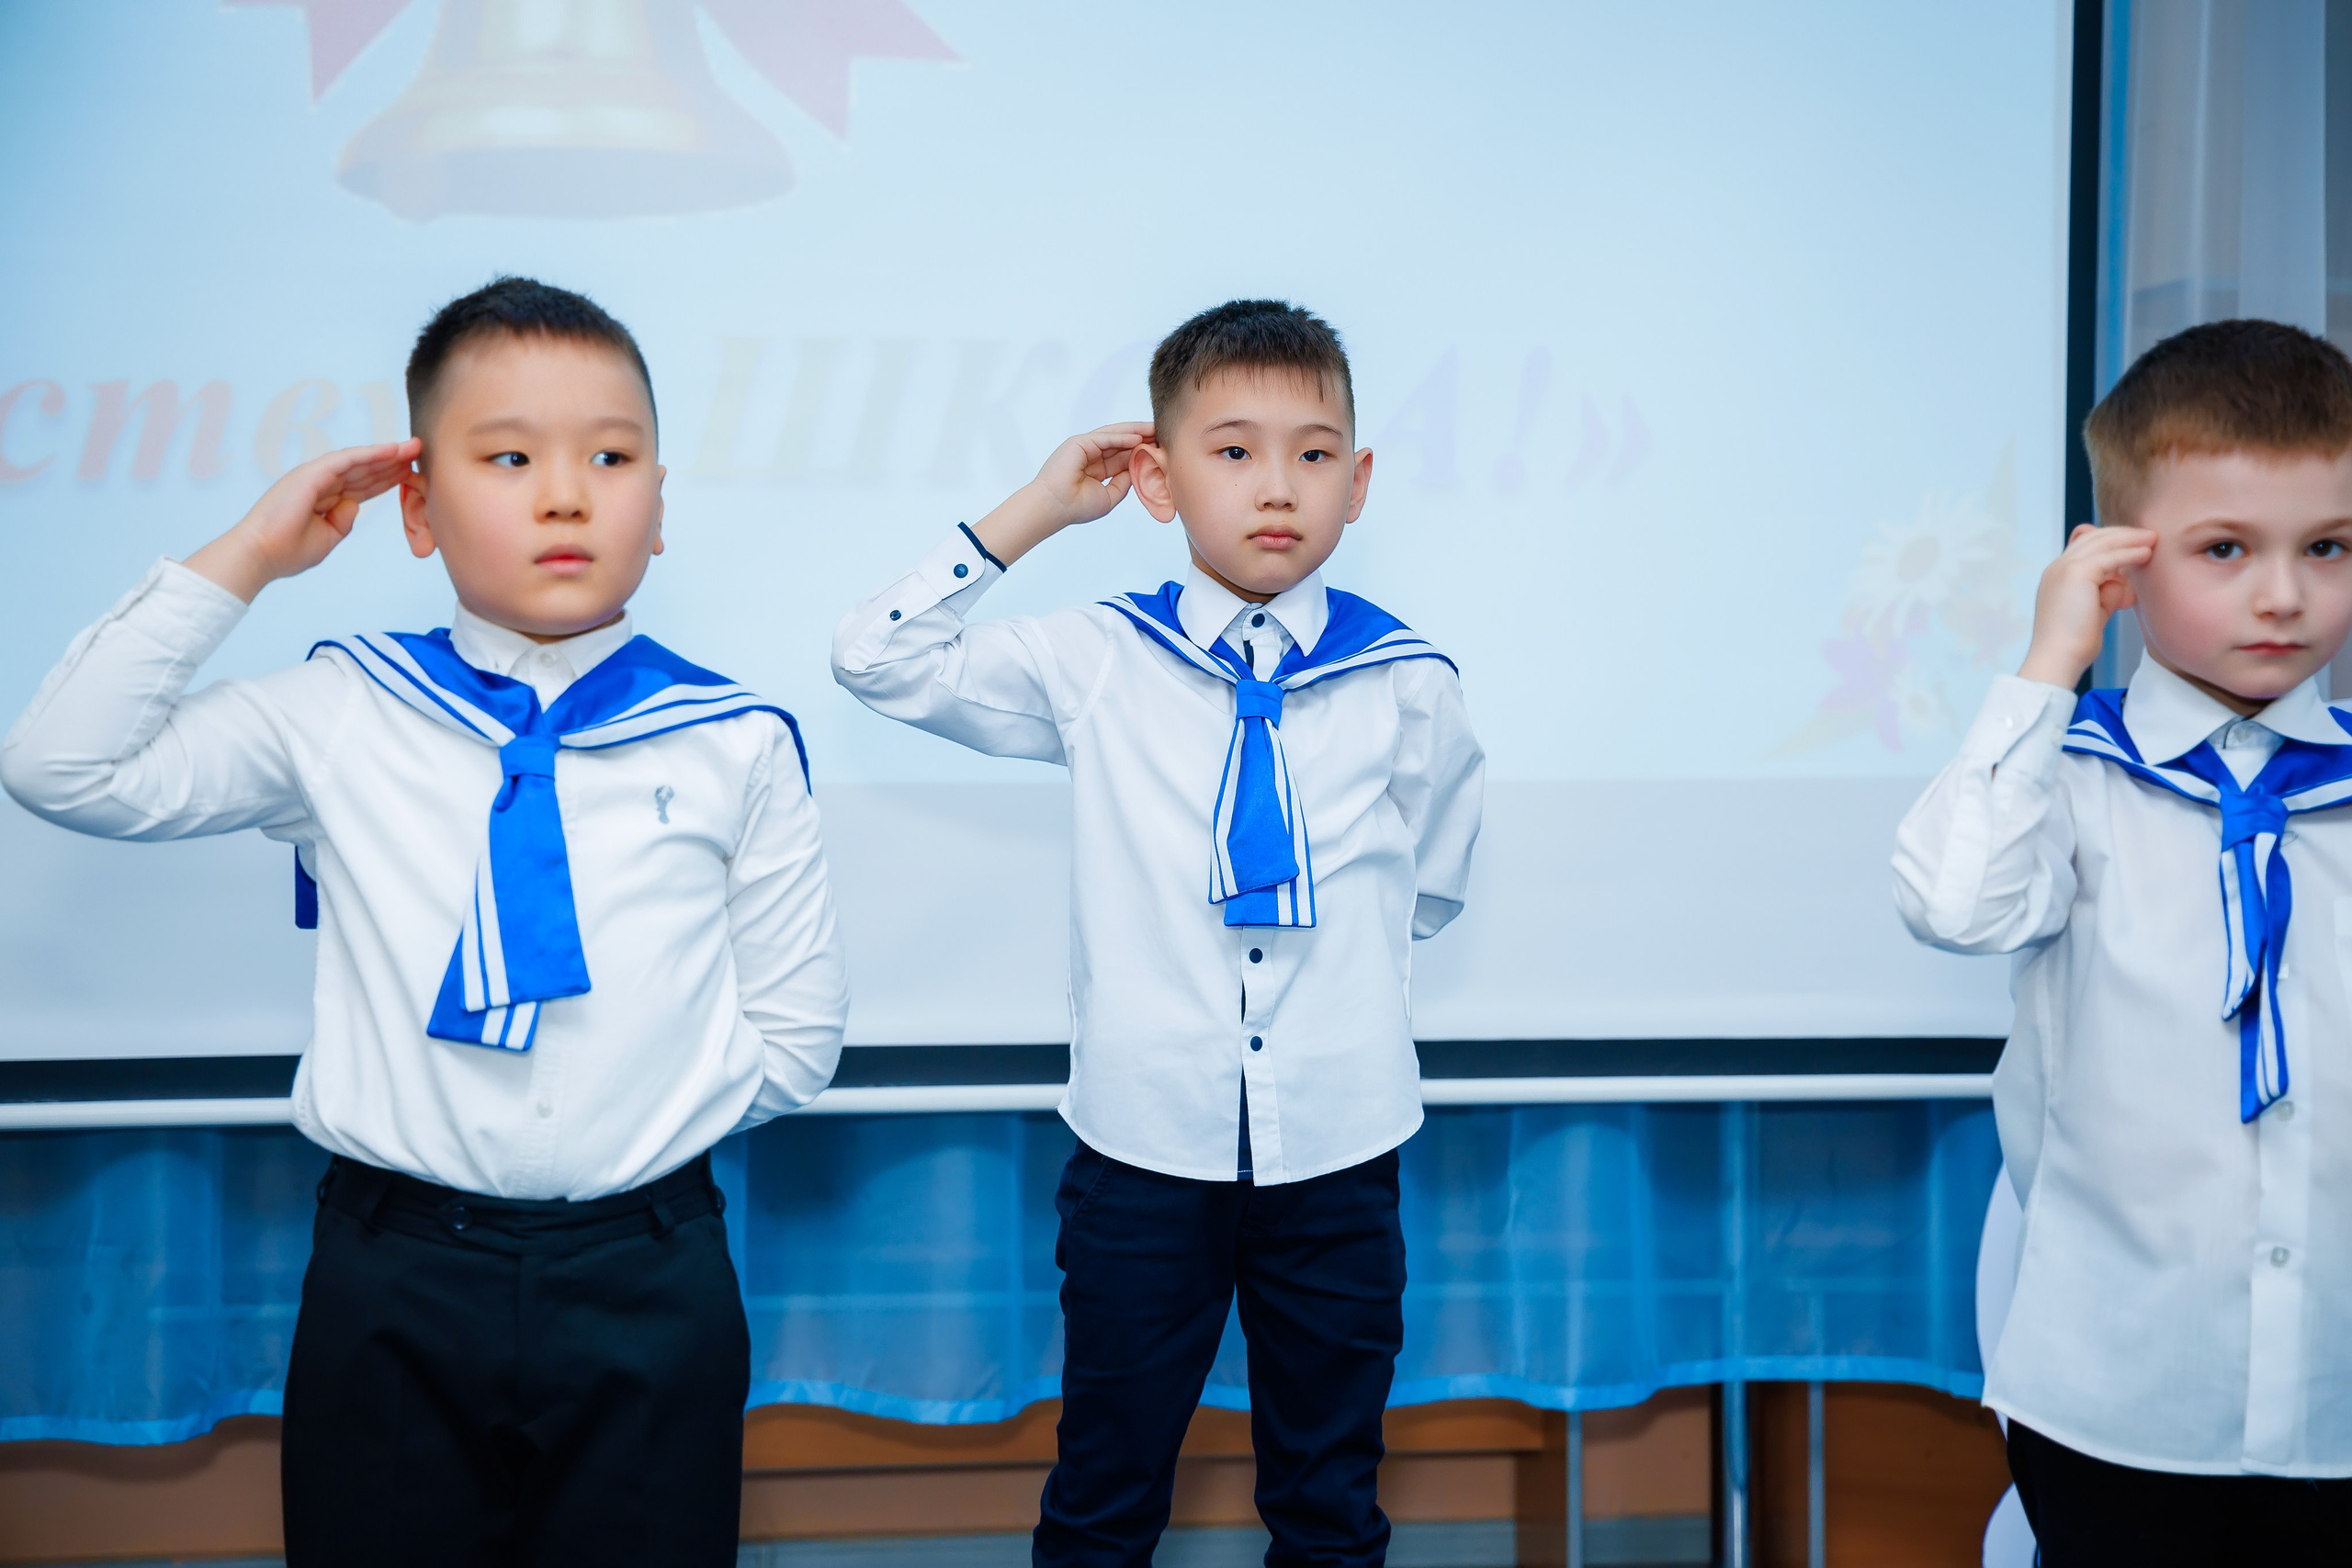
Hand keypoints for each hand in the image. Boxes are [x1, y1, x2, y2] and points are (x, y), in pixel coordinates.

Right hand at [183, 439, 421, 602]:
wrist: (260, 555)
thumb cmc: (287, 552)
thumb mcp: (326, 538)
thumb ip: (342, 522)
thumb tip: (354, 505)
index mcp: (325, 500)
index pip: (362, 485)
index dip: (386, 478)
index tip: (411, 472)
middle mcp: (320, 484)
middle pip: (364, 470)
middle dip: (392, 462)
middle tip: (419, 451)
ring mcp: (315, 476)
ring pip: (358, 461)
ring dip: (386, 454)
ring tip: (412, 447)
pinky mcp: (311, 474)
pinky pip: (346, 460)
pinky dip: (369, 454)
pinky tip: (391, 450)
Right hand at [970, 422, 1152, 566]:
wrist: (1055, 508)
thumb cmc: (1077, 507)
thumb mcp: (1109, 497)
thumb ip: (1123, 483)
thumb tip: (1136, 471)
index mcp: (1095, 468)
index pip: (1121, 456)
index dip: (1139, 451)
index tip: (1159, 449)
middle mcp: (1090, 455)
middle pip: (1120, 442)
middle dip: (1140, 437)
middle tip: (1160, 433)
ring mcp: (1084, 448)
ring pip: (1113, 435)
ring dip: (1134, 432)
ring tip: (1153, 429)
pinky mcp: (1079, 443)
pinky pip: (1104, 438)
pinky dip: (1121, 437)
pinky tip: (1137, 438)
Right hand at [2017, 522, 2155, 687]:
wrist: (2058, 658)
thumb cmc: (2073, 644)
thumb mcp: (2092, 612)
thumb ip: (2105, 594)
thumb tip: (2121, 581)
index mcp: (2056, 576)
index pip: (2083, 546)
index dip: (2110, 542)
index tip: (2133, 545)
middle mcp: (2057, 567)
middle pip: (2092, 537)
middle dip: (2122, 534)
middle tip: (2147, 535)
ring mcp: (2064, 568)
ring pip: (2102, 541)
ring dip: (2130, 538)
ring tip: (2152, 539)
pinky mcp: (2077, 573)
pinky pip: (2110, 556)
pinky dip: (2130, 552)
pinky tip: (2146, 554)